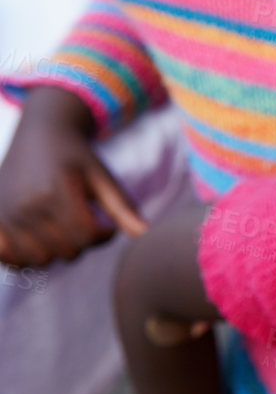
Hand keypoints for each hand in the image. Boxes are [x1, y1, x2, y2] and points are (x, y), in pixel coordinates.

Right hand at [0, 87, 144, 266]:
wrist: (38, 133)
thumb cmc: (76, 156)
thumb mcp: (101, 176)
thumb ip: (122, 206)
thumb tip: (145, 234)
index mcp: (55, 191)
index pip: (86, 236)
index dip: (103, 235)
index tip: (106, 222)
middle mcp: (26, 205)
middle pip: (65, 252)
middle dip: (82, 243)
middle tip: (83, 221)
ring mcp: (5, 214)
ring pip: (39, 260)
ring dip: (55, 252)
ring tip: (62, 228)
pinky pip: (11, 259)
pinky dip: (25, 257)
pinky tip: (38, 239)